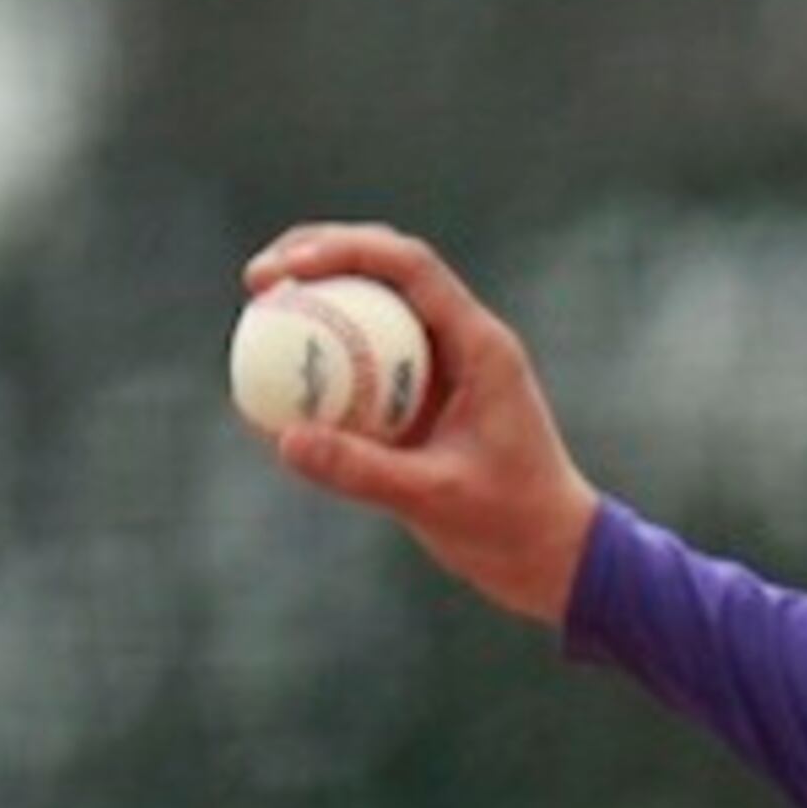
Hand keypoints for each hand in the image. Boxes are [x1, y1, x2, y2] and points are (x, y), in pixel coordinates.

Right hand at [241, 222, 601, 624]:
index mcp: (480, 346)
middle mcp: (462, 343)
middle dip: (317, 256)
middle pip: (384, 270)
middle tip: (256, 281)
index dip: (343, 251)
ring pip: (372, 313)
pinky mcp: (423, 400)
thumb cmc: (511, 525)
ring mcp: (442, 368)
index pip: (409, 267)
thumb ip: (362, 469)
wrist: (551, 556)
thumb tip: (283, 437)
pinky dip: (323, 364)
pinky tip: (271, 385)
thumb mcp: (435, 499)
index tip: (284, 271)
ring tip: (255, 317)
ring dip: (317, 304)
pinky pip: (365, 366)